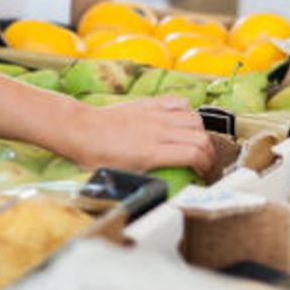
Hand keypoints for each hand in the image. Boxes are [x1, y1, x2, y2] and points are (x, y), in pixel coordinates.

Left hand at [67, 96, 214, 174]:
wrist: (80, 129)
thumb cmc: (97, 155)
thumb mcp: (124, 175)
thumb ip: (149, 178)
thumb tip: (166, 187)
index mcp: (151, 152)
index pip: (194, 154)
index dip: (206, 165)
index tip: (202, 172)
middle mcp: (157, 130)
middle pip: (200, 137)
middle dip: (208, 152)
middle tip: (203, 161)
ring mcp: (154, 114)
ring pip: (194, 118)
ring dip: (200, 132)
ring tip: (194, 142)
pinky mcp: (149, 103)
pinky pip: (179, 102)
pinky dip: (187, 111)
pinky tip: (181, 121)